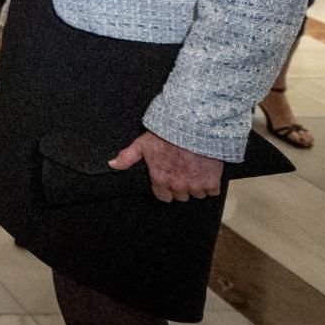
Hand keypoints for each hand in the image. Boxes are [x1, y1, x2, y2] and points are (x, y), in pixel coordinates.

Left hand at [109, 130, 223, 201]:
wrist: (194, 128)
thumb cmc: (167, 135)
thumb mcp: (142, 144)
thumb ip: (127, 157)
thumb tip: (112, 165)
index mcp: (160, 179)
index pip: (163, 197)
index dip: (165, 189)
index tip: (169, 180)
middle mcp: (177, 186)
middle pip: (180, 196)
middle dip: (181, 187)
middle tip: (183, 172)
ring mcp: (195, 186)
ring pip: (196, 194)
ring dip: (197, 186)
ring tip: (195, 171)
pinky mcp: (212, 182)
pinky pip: (213, 191)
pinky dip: (212, 184)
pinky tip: (208, 172)